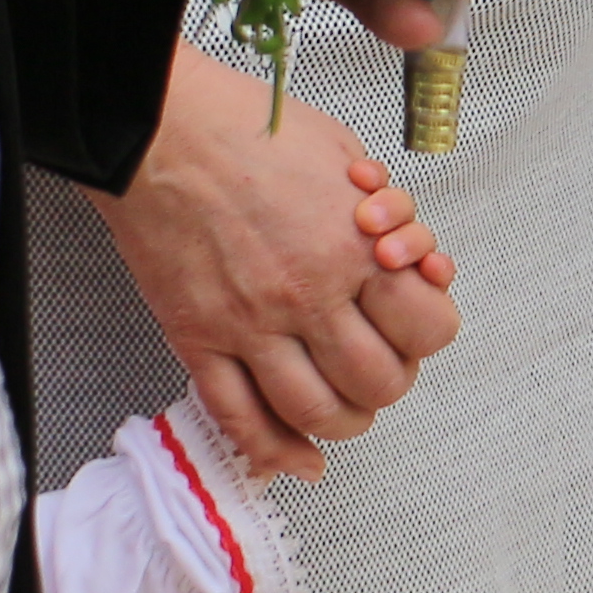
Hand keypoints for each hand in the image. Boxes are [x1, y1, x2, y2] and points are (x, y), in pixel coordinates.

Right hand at [98, 43, 460, 477]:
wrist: (162, 133)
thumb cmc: (255, 132)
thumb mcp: (347, 158)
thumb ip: (387, 221)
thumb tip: (415, 267)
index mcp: (353, 249)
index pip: (427, 328)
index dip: (430, 331)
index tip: (419, 323)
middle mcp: (307, 296)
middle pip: (377, 382)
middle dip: (390, 381)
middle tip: (383, 365)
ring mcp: (248, 326)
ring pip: (314, 413)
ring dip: (342, 422)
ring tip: (347, 409)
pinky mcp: (197, 340)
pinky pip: (239, 417)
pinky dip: (274, 451)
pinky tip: (297, 460)